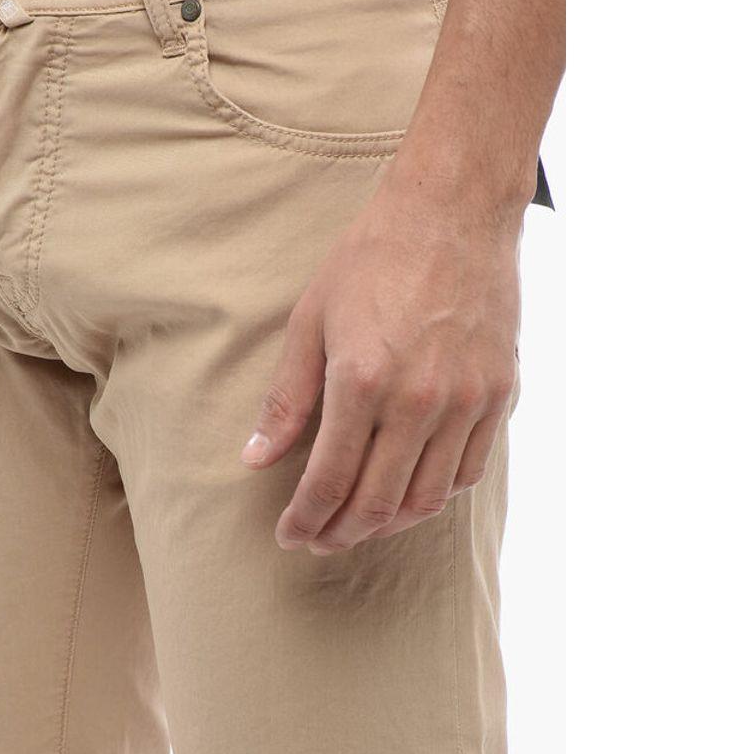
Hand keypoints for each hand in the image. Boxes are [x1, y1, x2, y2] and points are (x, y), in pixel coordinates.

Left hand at [240, 155, 522, 553]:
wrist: (451, 213)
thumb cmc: (371, 258)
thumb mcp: (310, 320)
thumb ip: (286, 398)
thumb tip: (255, 459)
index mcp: (361, 380)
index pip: (327, 480)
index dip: (304, 518)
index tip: (288, 535)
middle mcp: (418, 401)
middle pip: (376, 502)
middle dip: (340, 532)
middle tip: (318, 541)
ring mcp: (465, 400)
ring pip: (427, 498)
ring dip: (388, 523)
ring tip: (360, 524)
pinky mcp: (499, 393)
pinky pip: (468, 470)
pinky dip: (436, 494)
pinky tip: (410, 493)